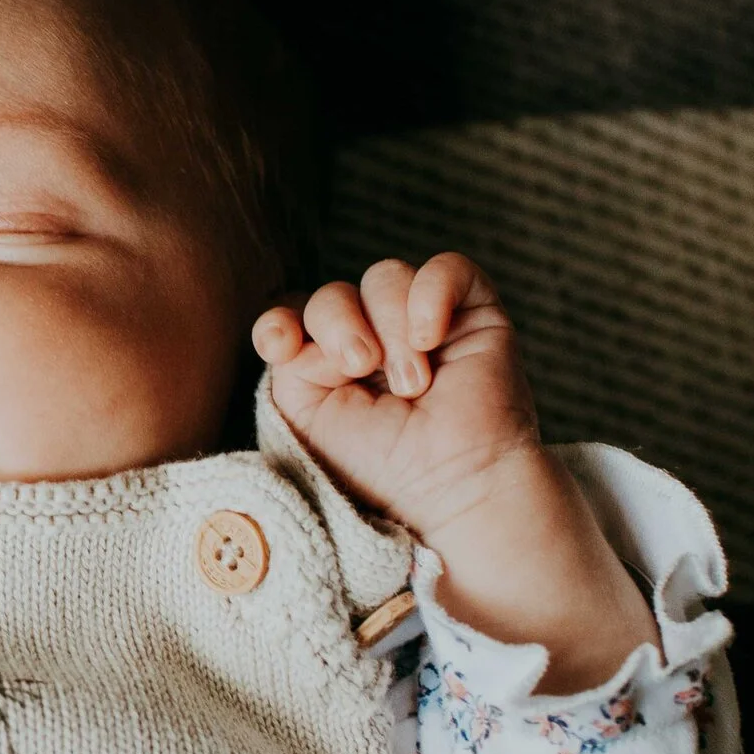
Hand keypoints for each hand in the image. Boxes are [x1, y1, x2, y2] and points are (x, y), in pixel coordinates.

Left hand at [254, 253, 656, 693]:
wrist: (454, 485)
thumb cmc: (382, 466)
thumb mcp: (308, 418)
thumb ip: (289, 364)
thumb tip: (306, 327)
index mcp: (330, 364)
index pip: (294, 317)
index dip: (280, 322)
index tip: (279, 346)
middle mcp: (375, 338)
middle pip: (334, 294)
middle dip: (337, 325)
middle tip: (361, 369)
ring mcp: (423, 322)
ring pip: (385, 277)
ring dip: (390, 328)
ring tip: (412, 384)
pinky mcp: (473, 312)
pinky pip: (448, 267)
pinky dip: (430, 294)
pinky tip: (430, 339)